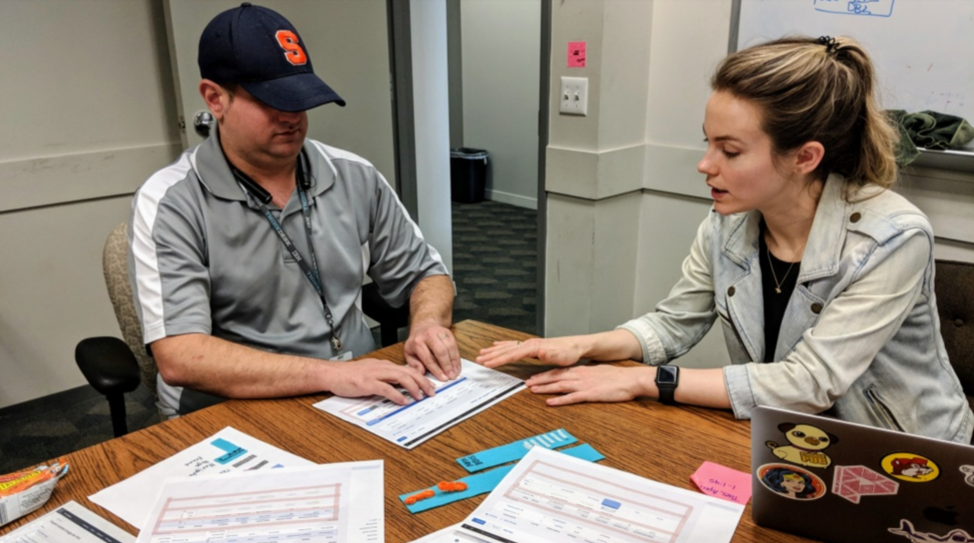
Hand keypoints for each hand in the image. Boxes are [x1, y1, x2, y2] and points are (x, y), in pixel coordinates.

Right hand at [326, 358, 434, 404]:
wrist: (333, 374)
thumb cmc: (350, 375)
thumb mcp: (372, 372)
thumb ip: (385, 377)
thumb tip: (400, 386)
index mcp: (385, 365)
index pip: (408, 369)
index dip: (421, 377)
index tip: (429, 386)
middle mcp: (382, 367)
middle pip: (409, 372)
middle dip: (423, 382)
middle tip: (431, 392)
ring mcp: (375, 374)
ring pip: (401, 377)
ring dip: (413, 387)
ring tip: (420, 397)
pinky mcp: (367, 383)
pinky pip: (386, 388)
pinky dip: (396, 395)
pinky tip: (403, 401)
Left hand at [403, 323, 460, 380]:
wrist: (423, 326)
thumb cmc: (416, 343)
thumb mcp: (409, 353)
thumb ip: (414, 364)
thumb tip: (422, 373)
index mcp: (417, 342)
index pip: (428, 358)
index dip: (437, 370)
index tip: (443, 379)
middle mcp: (428, 335)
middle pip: (440, 352)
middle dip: (447, 366)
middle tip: (451, 376)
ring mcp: (439, 332)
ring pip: (449, 348)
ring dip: (454, 362)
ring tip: (455, 372)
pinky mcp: (448, 332)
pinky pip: (454, 345)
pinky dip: (457, 357)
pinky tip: (457, 366)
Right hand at [476, 337, 582, 368]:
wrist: (576, 346)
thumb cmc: (569, 353)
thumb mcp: (561, 357)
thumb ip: (549, 355)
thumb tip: (539, 351)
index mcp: (533, 347)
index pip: (512, 354)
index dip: (498, 359)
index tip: (487, 363)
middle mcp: (529, 343)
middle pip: (506, 349)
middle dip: (491, 355)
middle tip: (478, 359)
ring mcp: (529, 343)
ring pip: (507, 346)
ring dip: (494, 350)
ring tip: (482, 353)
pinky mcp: (531, 345)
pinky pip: (512, 345)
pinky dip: (502, 345)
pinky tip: (496, 345)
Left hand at [525, 365, 649, 405]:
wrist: (631, 379)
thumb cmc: (618, 377)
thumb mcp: (599, 371)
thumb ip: (587, 374)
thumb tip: (579, 375)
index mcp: (582, 370)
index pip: (559, 371)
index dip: (545, 374)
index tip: (534, 377)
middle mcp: (580, 375)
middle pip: (555, 377)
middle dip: (539, 380)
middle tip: (526, 383)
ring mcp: (584, 385)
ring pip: (560, 385)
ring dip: (545, 388)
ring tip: (532, 390)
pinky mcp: (590, 394)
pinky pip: (571, 398)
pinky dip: (559, 400)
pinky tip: (550, 402)